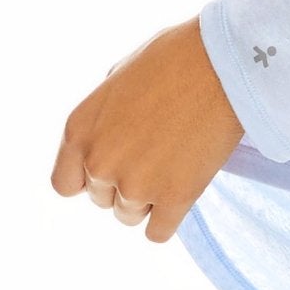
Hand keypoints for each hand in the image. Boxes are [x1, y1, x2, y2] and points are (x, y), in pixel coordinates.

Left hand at [51, 16, 245, 242]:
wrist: (225, 62)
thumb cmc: (177, 56)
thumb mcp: (120, 77)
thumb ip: (105, 116)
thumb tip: (110, 136)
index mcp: (79, 130)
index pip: (65, 183)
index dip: (90, 177)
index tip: (113, 167)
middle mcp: (99, 162)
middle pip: (102, 200)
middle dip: (126, 182)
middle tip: (158, 153)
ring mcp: (136, 184)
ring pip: (131, 215)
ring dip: (150, 198)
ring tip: (176, 163)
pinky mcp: (175, 199)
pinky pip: (158, 232)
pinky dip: (169, 217)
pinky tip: (183, 191)